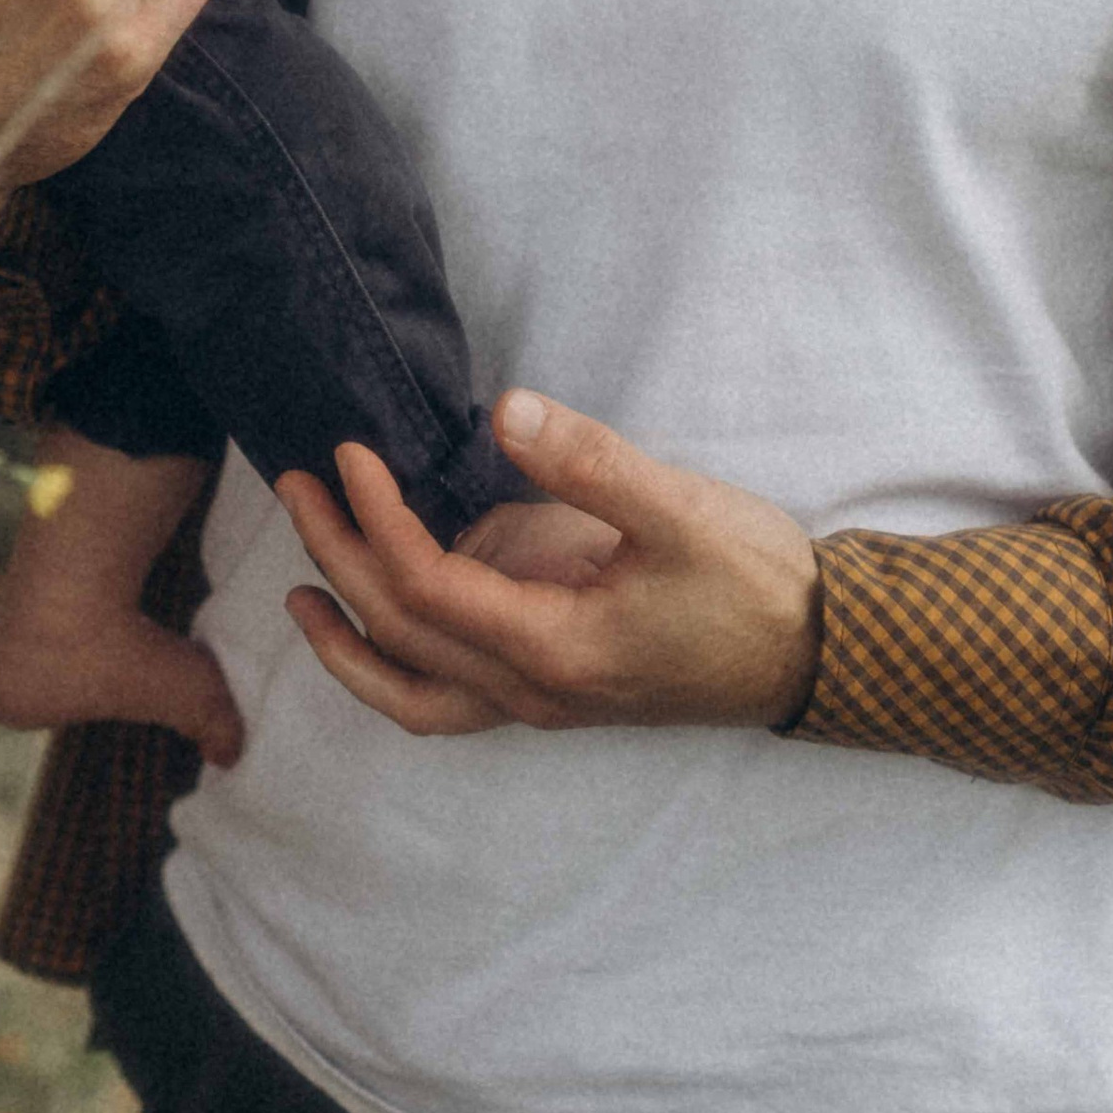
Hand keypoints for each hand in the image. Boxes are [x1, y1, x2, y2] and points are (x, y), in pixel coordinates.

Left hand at [278, 392, 820, 737]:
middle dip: (337, 558)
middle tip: (296, 485)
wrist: (815, 652)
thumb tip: (505, 411)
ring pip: (414, 691)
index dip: (376, 520)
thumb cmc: (753, 583)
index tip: (350, 454)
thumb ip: (589, 462)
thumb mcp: (678, 509)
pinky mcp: (552, 690)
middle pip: (400, 634)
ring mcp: (538, 700)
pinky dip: (398, 667)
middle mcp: (531, 691)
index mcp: (553, 649)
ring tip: (297, 592)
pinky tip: (378, 622)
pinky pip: (449, 697)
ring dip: (349, 641)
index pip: (425, 589)